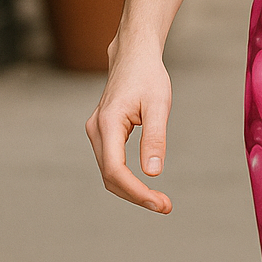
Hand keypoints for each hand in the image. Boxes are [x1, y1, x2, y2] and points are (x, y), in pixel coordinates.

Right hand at [85, 38, 172, 213]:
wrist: (134, 56)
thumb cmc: (148, 76)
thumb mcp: (158, 104)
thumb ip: (155, 137)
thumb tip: (153, 173)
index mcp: (107, 123)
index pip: (115, 169)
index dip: (136, 191)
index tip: (159, 202)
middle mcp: (96, 130)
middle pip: (110, 176)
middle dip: (136, 195)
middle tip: (165, 206)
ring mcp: (97, 133)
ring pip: (110, 173)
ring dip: (132, 190)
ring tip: (159, 200)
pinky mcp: (104, 134)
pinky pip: (112, 163)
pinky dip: (127, 178)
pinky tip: (146, 184)